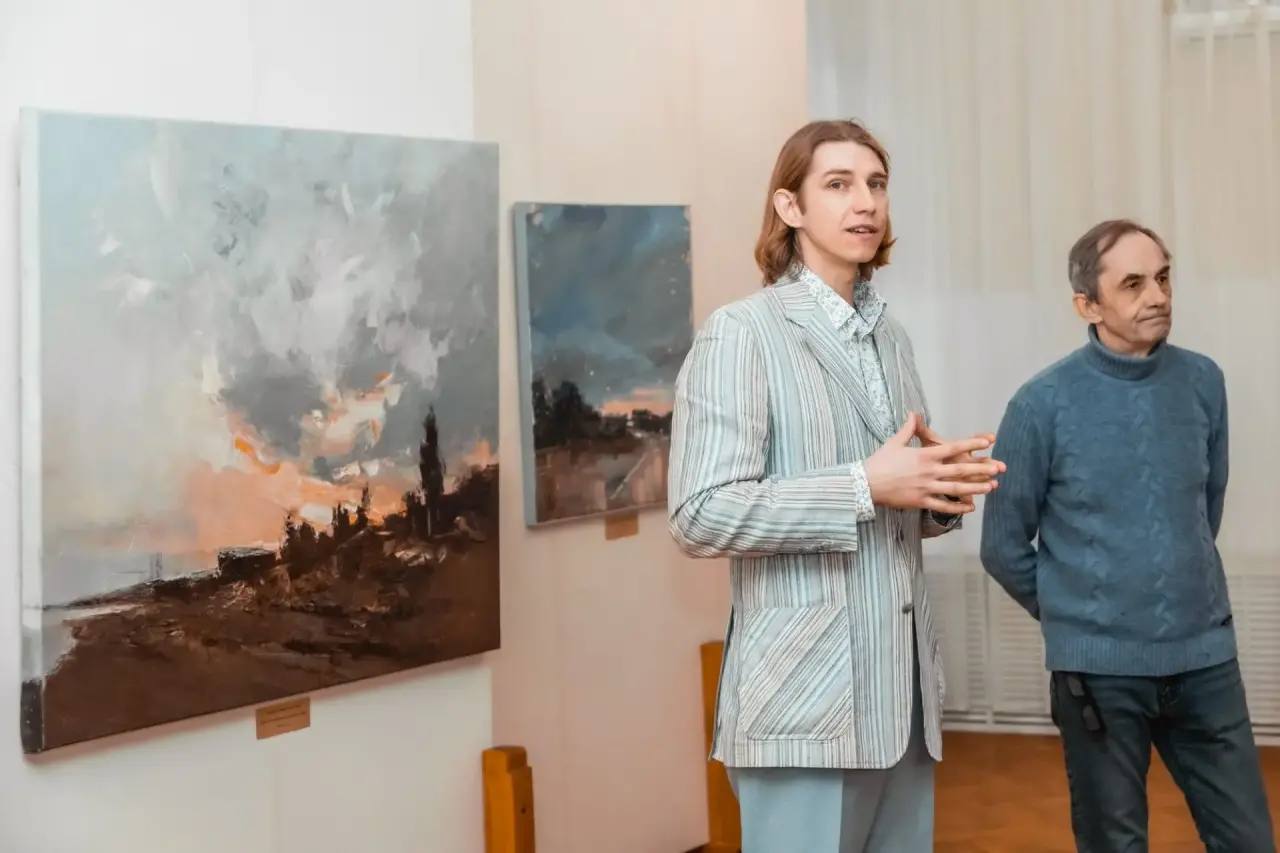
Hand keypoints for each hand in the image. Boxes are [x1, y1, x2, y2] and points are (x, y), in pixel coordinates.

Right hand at [864, 412, 1002, 514]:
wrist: (867, 483)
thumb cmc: (879, 462)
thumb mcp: (894, 442)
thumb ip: (909, 428)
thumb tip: (913, 412)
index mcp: (924, 455)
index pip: (953, 448)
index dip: (972, 445)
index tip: (988, 442)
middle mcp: (928, 471)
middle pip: (960, 469)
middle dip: (981, 469)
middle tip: (998, 468)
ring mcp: (926, 487)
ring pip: (956, 488)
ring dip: (975, 488)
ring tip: (991, 487)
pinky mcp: (920, 501)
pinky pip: (943, 506)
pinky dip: (958, 508)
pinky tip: (970, 508)